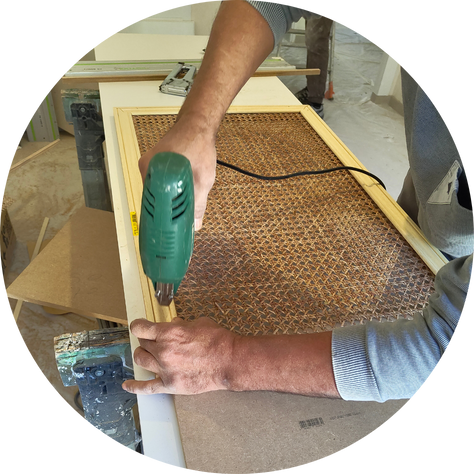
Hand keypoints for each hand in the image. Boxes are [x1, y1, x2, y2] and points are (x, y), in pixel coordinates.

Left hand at [122, 317, 236, 394]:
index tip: (139, 326)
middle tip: (154, 340)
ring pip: (141, 360)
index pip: (140, 328)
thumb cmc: (218, 340)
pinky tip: (128, 385)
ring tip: (148, 354)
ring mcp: (165, 369)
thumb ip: (183, 324)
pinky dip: (135, 386)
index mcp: (169, 333)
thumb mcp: (200, 323)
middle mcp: (163, 350)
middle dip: (147, 340)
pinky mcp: (170, 384)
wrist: (229, 361)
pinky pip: (147, 387)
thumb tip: (175, 324)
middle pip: (142, 344)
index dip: (138, 326)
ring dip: (143, 355)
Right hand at [138, 115, 216, 230]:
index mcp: (151, 171)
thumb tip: (195, 226)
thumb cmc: (198, 145)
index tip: (165, 234)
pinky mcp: (156, 165)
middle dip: (166, 213)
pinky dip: (171, 192)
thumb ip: (198, 204)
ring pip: (157, 193)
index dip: (159, 221)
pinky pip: (160, 184)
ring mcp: (150, 166)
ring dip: (169, 202)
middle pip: (153, 201)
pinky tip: (181, 196)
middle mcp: (147, 169)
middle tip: (177, 226)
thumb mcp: (203, 179)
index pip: (150, 205)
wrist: (197, 124)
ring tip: (181, 211)